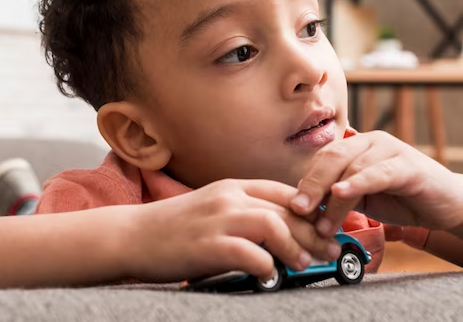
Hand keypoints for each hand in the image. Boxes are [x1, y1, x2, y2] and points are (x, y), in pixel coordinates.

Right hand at [123, 179, 341, 281]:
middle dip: (314, 232)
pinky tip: (269, 275)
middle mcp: (229, 198)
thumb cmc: (173, 228)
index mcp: (233, 187)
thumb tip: (279, 232)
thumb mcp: (212, 208)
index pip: (285, 192)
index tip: (326, 228)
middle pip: (286, 209)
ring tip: (304, 264)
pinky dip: (266, 266)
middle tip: (330, 251)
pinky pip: (249, 253)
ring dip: (295, 247)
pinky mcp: (208, 245)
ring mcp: (218, 219)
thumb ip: (242, 213)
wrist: (132, 236)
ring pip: (273, 225)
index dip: (312, 210)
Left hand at [290, 131, 462, 237]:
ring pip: (351, 168)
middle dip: (311, 185)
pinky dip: (356, 183)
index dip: (305, 181)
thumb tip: (305, 210)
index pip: (323, 158)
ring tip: (324, 225)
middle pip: (331, 157)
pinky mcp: (409, 166)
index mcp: (358, 145)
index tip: (292, 207)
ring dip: (333, 199)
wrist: (451, 205)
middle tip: (298, 211)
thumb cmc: (405, 200)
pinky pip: (377, 173)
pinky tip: (341, 193)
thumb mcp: (364, 199)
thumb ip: (339, 198)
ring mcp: (391, 150)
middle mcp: (372, 141)